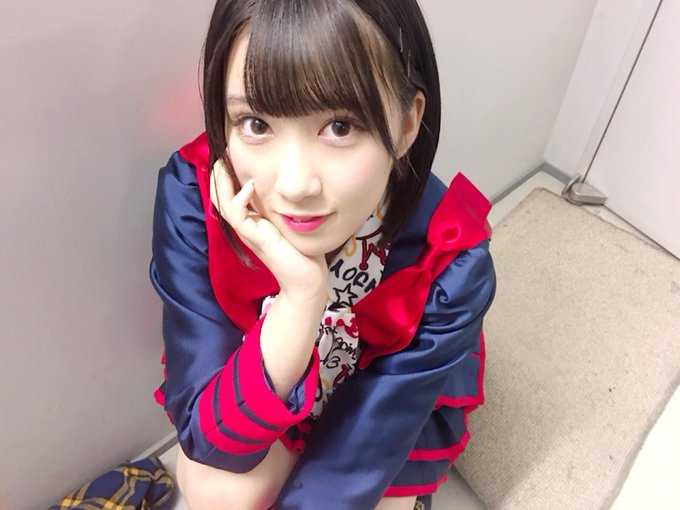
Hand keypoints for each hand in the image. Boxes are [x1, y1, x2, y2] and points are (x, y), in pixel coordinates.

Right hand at [210, 160, 327, 299]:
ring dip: (223, 182)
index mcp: (251, 222)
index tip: (230, 153)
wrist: (305, 281)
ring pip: (223, 204)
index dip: (225, 176)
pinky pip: (239, 217)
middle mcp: (246, 227)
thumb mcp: (289, 223)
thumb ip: (282, 207)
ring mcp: (249, 233)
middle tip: (222, 152)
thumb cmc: (302, 253)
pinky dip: (240, 200)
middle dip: (218, 174)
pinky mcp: (256, 239)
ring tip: (224, 161)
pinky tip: (249, 187)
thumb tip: (288, 186)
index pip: (229, 195)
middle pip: (219, 197)